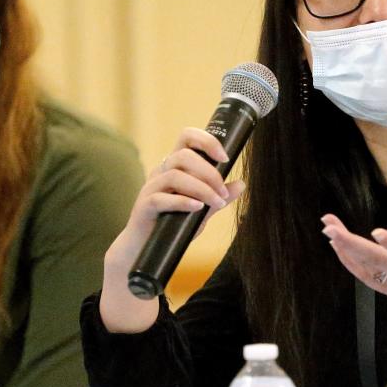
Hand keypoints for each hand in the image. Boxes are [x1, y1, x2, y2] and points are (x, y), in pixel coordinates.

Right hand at [101, 128, 244, 331]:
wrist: (145, 249)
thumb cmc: (173, 226)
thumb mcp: (201, 210)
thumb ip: (218, 196)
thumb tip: (241, 184)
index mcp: (174, 166)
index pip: (187, 137)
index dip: (207, 141)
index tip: (225, 158)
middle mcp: (161, 172)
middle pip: (183, 156)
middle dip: (209, 172)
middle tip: (222, 192)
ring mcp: (150, 188)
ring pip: (174, 175)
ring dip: (201, 188)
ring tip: (216, 203)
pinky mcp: (144, 206)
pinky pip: (161, 198)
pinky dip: (182, 202)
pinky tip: (197, 209)